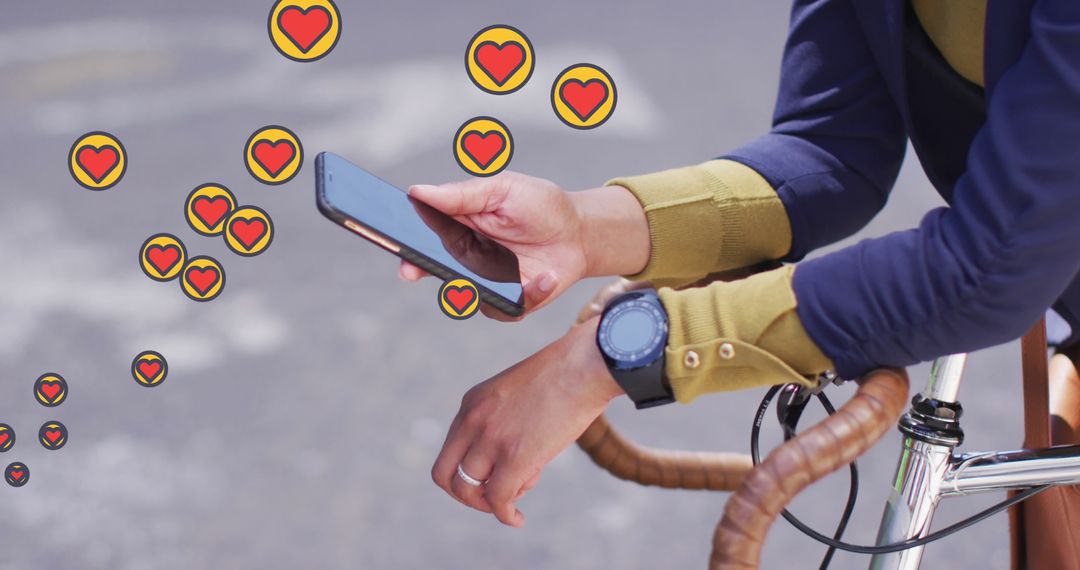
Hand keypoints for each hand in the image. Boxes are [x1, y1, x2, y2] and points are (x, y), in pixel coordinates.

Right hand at [404, 173, 649, 319]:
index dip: (406, 243)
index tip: (396, 245)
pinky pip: (504, 309)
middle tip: (416, 269)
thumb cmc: (540, 205)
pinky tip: (545, 277)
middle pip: (434, 270)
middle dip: (423, 270)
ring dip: (484, 287)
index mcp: (459, 227)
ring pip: (466, 296)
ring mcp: (487, 281)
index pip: (423, 237)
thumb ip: (462, 194)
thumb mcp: (503, 189)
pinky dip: (527, 295)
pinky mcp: (510, 301)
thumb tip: (418, 191)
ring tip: (519, 270)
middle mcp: (466, 257)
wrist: (580, 233)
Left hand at [431, 316, 622, 526]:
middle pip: (444, 475)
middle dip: (465, 495)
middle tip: (491, 499)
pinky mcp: (515, 457)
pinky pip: (498, 500)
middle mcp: (472, 421)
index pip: (449, 451)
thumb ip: (504, 421)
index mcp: (471, 403)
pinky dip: (506, 516)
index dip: (465, 474)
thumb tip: (512, 459)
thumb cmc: (564, 377)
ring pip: (468, 491)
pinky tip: (518, 519)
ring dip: (489, 504)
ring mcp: (491, 439)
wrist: (585, 365)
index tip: (489, 480)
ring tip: (516, 498)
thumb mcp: (518, 393)